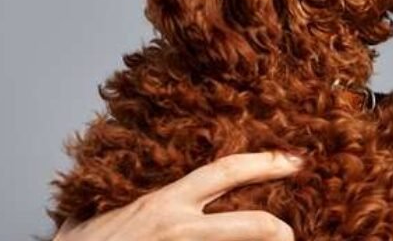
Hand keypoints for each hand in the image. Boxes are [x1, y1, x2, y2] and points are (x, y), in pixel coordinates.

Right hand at [53, 151, 303, 240]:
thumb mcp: (100, 212)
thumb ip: (127, 200)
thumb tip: (132, 190)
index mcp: (163, 203)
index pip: (225, 172)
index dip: (264, 163)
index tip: (292, 160)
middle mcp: (180, 228)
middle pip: (253, 225)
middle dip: (280, 229)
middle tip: (291, 232)